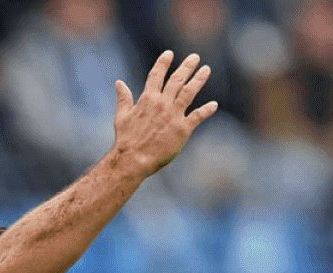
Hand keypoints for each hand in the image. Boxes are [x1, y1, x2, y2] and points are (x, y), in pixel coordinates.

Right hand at [111, 51, 217, 178]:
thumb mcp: (122, 116)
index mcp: (147, 99)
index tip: (169, 53)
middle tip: (195, 57)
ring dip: (199, 80)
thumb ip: (123, 98)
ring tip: (206, 70)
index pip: (156, 75)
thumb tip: (119, 83)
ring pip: (189, 92)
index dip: (163, 63)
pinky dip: (206, 110)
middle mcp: (162, 103)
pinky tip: (214, 105)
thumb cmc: (126, 139)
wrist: (133, 159)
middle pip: (177, 80)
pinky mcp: (183, 129)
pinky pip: (198, 116)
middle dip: (187, 67)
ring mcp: (174, 115)